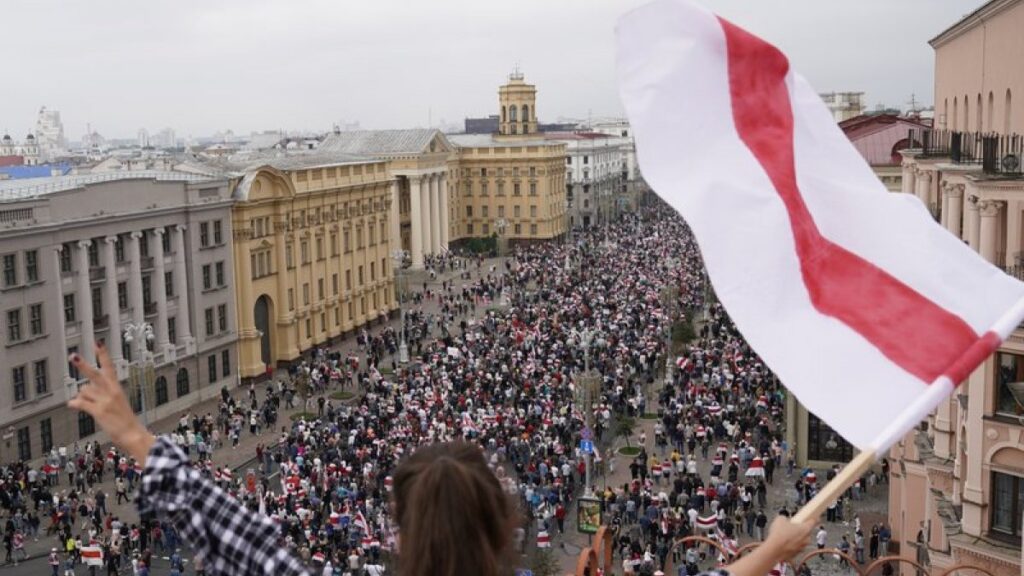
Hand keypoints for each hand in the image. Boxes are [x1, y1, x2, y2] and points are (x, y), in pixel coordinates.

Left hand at [68, 344, 155, 464]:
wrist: (133, 434)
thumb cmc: (125, 420)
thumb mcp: (117, 403)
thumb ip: (100, 395)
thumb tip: (80, 394)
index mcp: (117, 388)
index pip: (110, 367)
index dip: (103, 354)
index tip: (98, 343)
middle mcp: (111, 392)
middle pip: (94, 374)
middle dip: (83, 365)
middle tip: (74, 356)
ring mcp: (105, 401)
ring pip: (84, 391)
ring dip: (81, 396)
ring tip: (86, 403)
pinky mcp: (99, 411)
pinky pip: (80, 403)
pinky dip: (74, 404)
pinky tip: (72, 405)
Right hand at [727, 516, 813, 575]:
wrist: (772, 550)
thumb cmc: (777, 534)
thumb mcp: (779, 519)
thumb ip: (783, 518)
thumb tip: (782, 519)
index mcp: (804, 528)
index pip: (813, 520)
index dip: (812, 516)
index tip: (812, 514)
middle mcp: (804, 539)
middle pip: (805, 532)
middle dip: (798, 529)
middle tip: (789, 526)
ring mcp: (799, 548)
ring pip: (799, 541)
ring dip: (792, 538)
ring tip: (781, 536)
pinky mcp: (793, 555)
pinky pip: (792, 548)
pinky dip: (787, 546)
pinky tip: (778, 544)